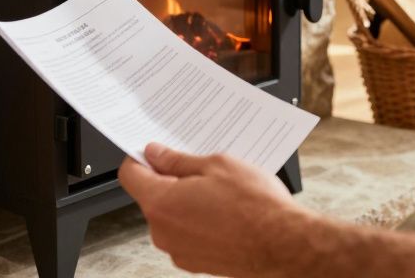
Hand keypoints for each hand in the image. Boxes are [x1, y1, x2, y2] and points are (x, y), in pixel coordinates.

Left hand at [119, 144, 312, 276]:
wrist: (283, 244)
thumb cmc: (255, 206)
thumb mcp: (217, 165)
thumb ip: (178, 161)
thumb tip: (156, 154)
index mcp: (161, 203)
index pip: (130, 175)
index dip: (141, 158)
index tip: (155, 152)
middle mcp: (163, 232)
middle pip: (152, 197)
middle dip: (171, 180)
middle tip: (202, 169)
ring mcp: (179, 251)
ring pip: (172, 216)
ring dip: (188, 202)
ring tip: (221, 193)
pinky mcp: (196, 263)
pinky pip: (187, 235)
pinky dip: (200, 222)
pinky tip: (226, 212)